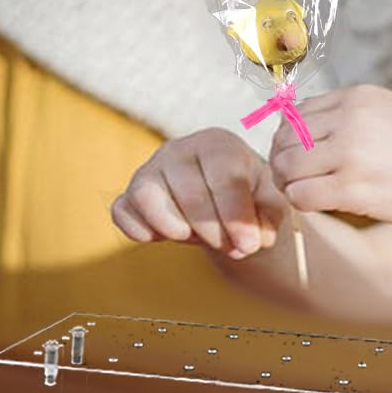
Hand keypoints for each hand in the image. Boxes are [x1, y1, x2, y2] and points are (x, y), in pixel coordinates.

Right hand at [111, 128, 283, 258]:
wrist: (221, 203)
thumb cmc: (248, 197)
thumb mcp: (269, 202)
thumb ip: (270, 216)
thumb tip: (257, 236)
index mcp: (217, 143)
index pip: (224, 176)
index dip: (237, 215)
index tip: (249, 245)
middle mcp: (179, 149)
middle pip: (189, 192)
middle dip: (212, 230)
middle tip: (231, 248)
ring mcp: (149, 170)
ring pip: (148, 195)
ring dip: (173, 227)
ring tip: (196, 237)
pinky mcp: (129, 195)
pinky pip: (122, 211)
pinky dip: (137, 229)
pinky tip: (161, 238)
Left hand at [269, 86, 391, 232]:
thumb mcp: (388, 115)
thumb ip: (347, 119)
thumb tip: (296, 136)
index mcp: (359, 97)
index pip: (297, 112)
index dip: (289, 137)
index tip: (298, 155)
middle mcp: (351, 119)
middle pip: (285, 137)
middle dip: (283, 160)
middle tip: (294, 178)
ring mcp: (352, 153)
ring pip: (288, 166)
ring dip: (289, 182)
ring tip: (306, 191)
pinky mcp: (354, 188)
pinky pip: (302, 195)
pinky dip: (302, 202)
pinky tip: (319, 204)